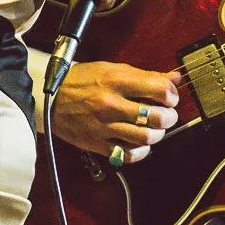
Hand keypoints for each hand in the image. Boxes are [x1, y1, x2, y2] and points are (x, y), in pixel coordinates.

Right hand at [48, 61, 180, 163]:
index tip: (169, 97)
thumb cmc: (82, 81)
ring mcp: (104, 126)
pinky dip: (141, 151)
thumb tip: (174, 78)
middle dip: (169, 117)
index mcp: (116, 81)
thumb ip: (146, 76)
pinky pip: (128, 155)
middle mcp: (111, 104)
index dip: (171, 94)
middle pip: (156, 117)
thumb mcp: (113, 69)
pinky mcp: (97, 144)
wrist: (50, 98)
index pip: (159, 90)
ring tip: (155, 128)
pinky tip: (141, 143)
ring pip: (145, 138)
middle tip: (166, 114)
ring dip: (157, 134)